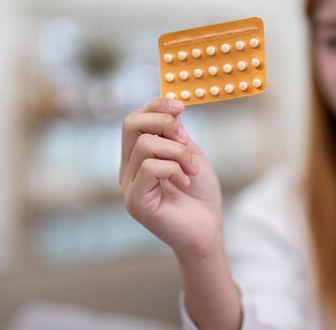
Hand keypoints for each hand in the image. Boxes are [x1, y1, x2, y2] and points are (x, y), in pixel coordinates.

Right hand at [119, 98, 222, 256]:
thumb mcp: (190, 154)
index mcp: (137, 156)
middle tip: (186, 139)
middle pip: (130, 124)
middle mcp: (127, 169)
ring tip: (191, 169)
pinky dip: (174, 169)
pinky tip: (185, 182)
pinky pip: (150, 168)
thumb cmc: (200, 195)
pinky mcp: (136, 202)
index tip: (181, 106)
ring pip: (145, 145)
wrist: (208, 230)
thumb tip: (171, 107)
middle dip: (164, 122)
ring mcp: (128, 186)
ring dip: (178, 152)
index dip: (156, 106)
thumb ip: (176, 134)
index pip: (134, 119)